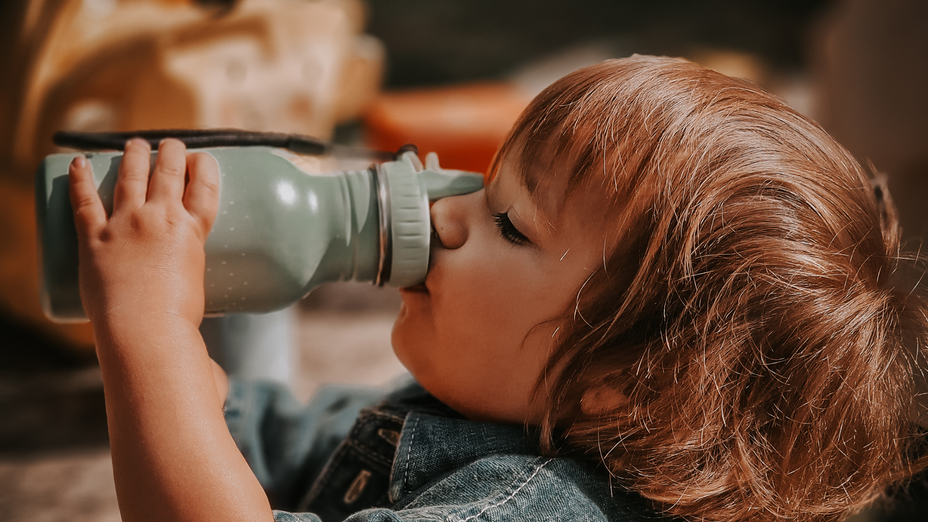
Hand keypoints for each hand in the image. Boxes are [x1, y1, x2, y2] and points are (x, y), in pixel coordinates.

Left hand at [69, 138, 218, 328]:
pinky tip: (79, 163)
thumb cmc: (178, 322)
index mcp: (192, 232)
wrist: (147, 332)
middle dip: (170, 152)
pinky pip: (84, 201)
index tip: (201, 158)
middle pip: (168, 172)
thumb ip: (191, 278)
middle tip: (169, 145)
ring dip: (133, 156)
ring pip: (130, 177)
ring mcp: (126, 225)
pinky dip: (79, 179)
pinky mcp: (95, 238)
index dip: (203, 167)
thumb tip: (194, 311)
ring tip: (135, 145)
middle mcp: (160, 219)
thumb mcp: (197, 288)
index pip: (204, 186)